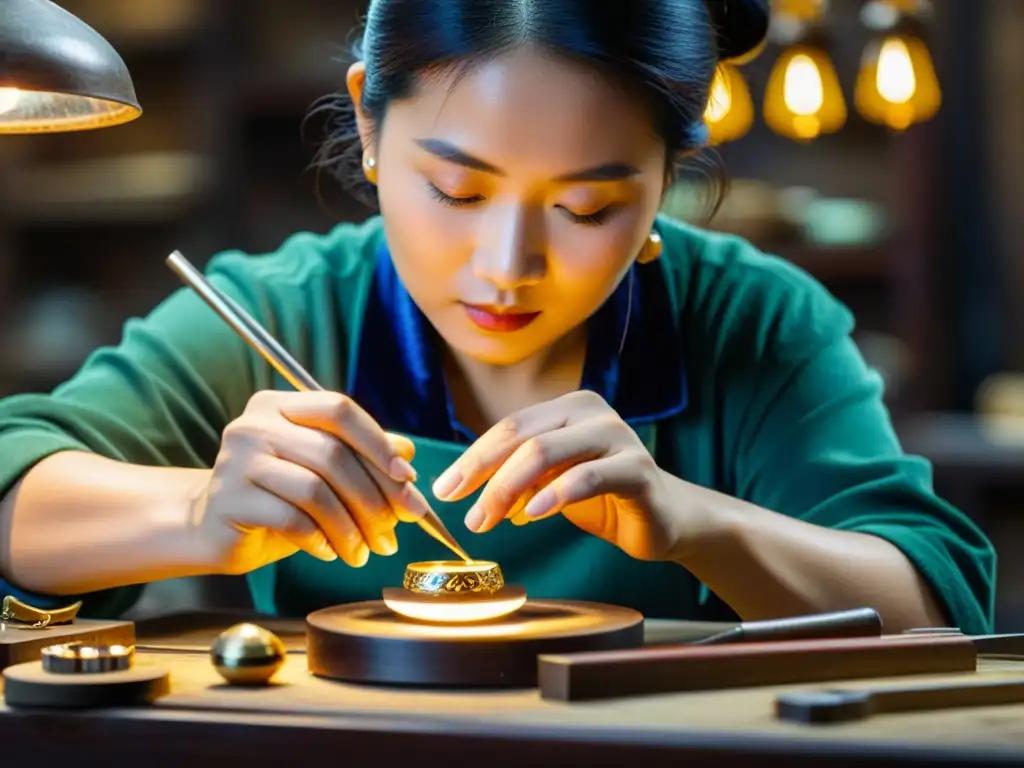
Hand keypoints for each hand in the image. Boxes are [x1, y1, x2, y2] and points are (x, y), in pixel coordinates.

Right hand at [192, 390, 431, 573]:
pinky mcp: (230, 500)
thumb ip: (361, 456)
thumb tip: (406, 454)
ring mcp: (237, 460)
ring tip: (364, 552)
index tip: (407, 479)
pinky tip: (330, 552)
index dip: (378, 443)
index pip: (340, 410)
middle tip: (394, 532)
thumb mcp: (322, 471)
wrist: (212, 526)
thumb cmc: (277, 496)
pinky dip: (320, 539)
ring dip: (350, 527)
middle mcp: (256, 424)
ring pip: (316, 490)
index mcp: (281, 406)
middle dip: (374, 498)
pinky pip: (292, 519)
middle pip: (333, 454)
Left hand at [432, 391, 682, 561]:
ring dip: (507, 489)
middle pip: (522, 437)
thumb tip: (465, 489)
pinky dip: (555, 495)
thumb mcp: (550, 483)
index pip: (510, 428)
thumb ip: (516, 476)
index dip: (473, 458)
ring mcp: (619, 438)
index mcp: (569, 408)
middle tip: (462, 511)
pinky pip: (588, 477)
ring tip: (486, 521)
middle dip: (483, 474)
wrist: (666, 519)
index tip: (443, 490)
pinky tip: (532, 515)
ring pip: (547, 453)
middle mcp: (594, 414)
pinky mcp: (638, 470)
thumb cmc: (602, 497)